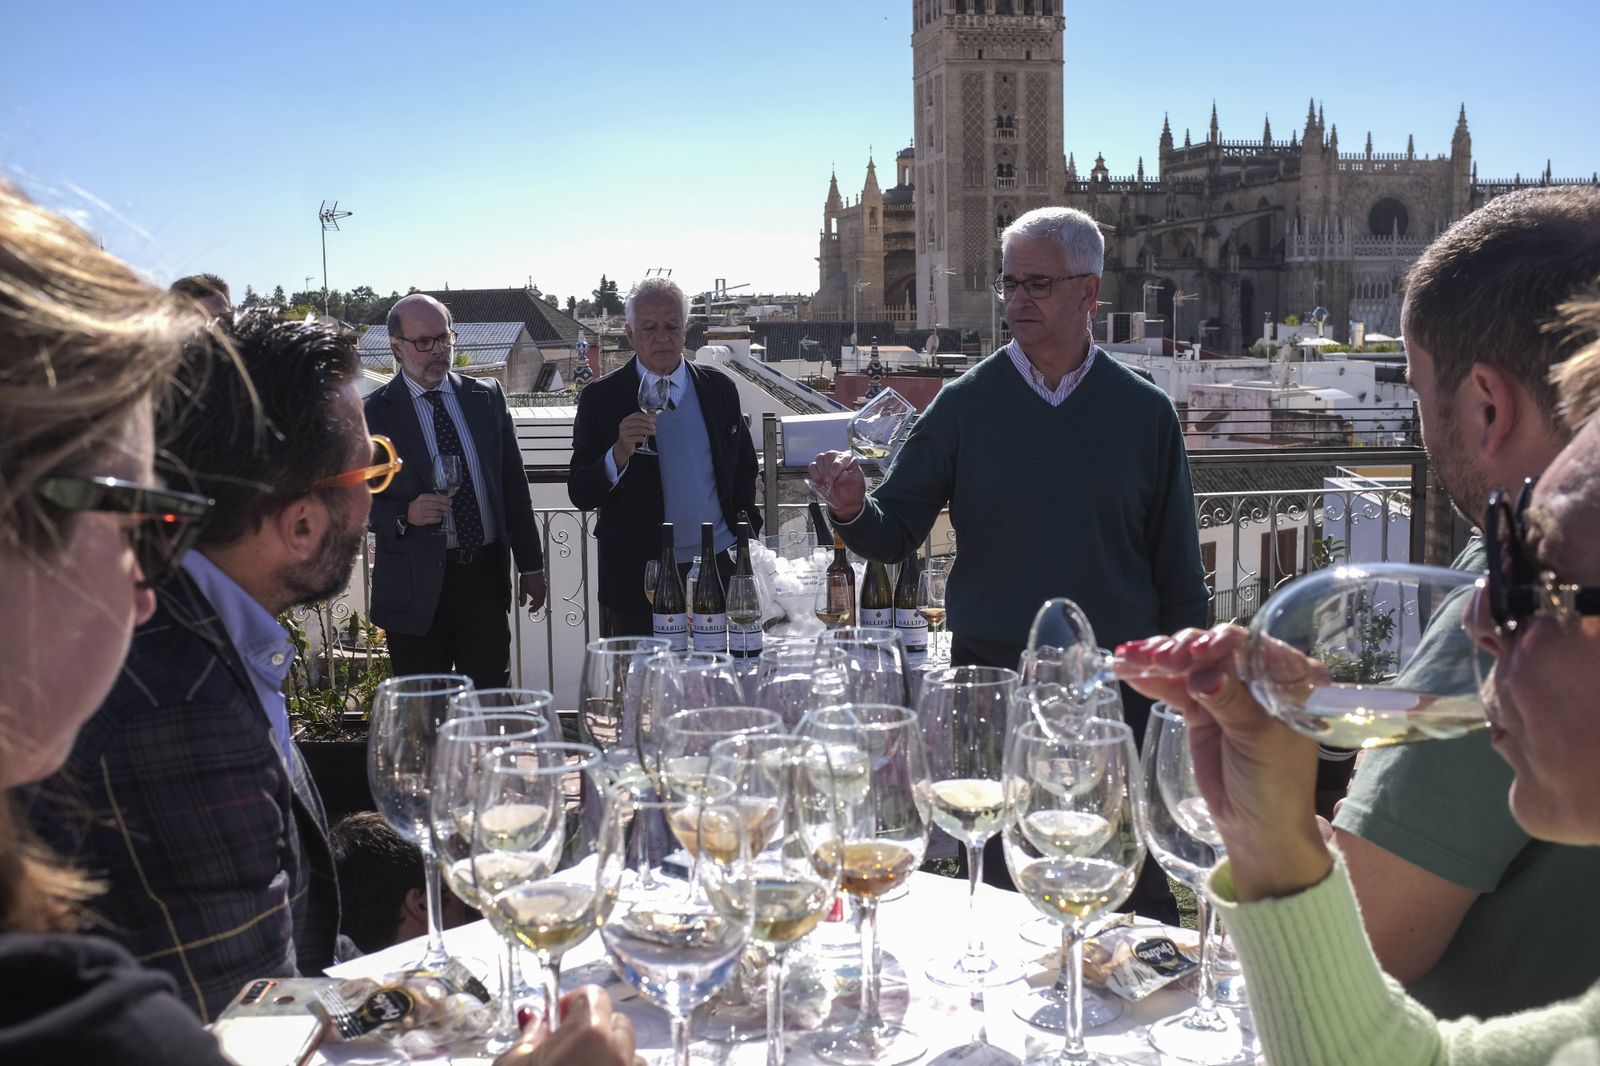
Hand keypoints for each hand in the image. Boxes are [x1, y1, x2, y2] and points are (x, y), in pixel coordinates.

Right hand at [406, 493, 451, 525]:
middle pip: (437, 505)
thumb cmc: (418, 505)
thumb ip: (435, 498)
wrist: (407, 512)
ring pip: (436, 513)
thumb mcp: (424, 498)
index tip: (449, 502)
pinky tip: (439, 518)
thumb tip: (446, 500)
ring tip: (442, 513)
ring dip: (441, 513)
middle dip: (445, 507)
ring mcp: (422, 512)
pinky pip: (433, 520)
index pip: (436, 498)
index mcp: (424, 498)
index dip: (444, 500)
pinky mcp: (422, 519)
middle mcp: (423, 504)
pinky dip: (438, 519)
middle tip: (449, 509)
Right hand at [496, 986, 638, 1065]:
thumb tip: (534, 1018)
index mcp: (590, 1033)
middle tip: (567, 1046)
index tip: (557, 1015)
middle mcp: (618, 1052)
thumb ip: (529, 1035)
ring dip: (611, 1055)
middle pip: (616, 1022)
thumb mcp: (512, 1062)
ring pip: (630, 1053)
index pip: (593, 994)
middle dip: (595, 1028)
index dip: (573, 1002)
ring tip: (582, 1064)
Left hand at [519, 572, 547, 613]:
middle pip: (541, 602)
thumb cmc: (528, 578)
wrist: (532, 569)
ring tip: (532, 600)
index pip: (538, 605)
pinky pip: (543, 592)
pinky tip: (534, 593)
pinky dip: (539, 595)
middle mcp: (542, 592)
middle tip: (532, 607)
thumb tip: (521, 604)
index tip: (530, 610)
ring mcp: (544, 588)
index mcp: (538, 595)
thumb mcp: (523, 590)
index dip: (534, 609)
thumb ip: (522, 598)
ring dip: (537, 600)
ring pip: (542, 597)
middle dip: (536, 605)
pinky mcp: (544, 584)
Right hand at [612, 412, 656, 466]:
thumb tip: (654, 419)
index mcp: (626, 420)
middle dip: (647, 424)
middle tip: (654, 427)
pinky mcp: (626, 440)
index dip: (646, 417)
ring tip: (653, 432)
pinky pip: (636, 438)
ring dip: (647, 431)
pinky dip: (642, 438)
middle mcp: (624, 425)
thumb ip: (644, 422)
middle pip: (638, 422)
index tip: (653, 420)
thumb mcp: (636, 427)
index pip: (636, 415)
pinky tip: (645, 439)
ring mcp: (624, 432)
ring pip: (638, 430)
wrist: (623, 447)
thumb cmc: (632, 436)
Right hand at [808, 450, 865, 520]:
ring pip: (820, 458)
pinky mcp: (818, 470)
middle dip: (828, 469)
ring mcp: (827, 463)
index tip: (835, 475)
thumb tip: (843, 473)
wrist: (846, 501)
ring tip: (826, 481)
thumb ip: (850, 478)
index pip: (842, 457)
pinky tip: (820, 481)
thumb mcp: (856, 485)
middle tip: (829, 480)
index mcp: (849, 460)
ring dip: (822, 471)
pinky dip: (815, 474)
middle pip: (829, 455)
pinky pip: (812, 466)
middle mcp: (837, 458)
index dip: (837, 465)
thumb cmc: (852, 491)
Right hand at [1116, 625, 1331, 901]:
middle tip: (1157, 659)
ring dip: (1156, 659)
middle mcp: (1255, 677)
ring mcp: (1224, 691)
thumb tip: (1202, 672)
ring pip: (1188, 664)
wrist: (1256, 826)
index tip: (1193, 653)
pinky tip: (1125, 669)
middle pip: (1213, 649)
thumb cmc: (1275, 782)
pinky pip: (1172, 686)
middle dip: (1181, 649)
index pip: (1252, 647)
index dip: (1219, 643)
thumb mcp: (1259, 739)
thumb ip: (1232, 701)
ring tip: (1128, 659)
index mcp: (1287, 677)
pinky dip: (1149, 678)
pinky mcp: (1198, 708)